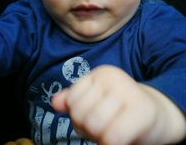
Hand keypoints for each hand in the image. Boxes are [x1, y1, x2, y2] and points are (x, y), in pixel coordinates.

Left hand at [52, 65, 185, 144]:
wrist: (155, 114)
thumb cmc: (120, 110)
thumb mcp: (95, 102)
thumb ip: (74, 100)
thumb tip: (55, 103)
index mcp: (100, 73)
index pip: (72, 101)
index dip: (78, 116)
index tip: (95, 116)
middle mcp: (113, 76)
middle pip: (80, 114)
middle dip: (88, 128)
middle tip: (105, 127)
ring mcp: (128, 90)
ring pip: (94, 125)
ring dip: (100, 137)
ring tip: (113, 131)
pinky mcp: (142, 110)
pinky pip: (113, 137)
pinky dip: (113, 144)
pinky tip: (123, 138)